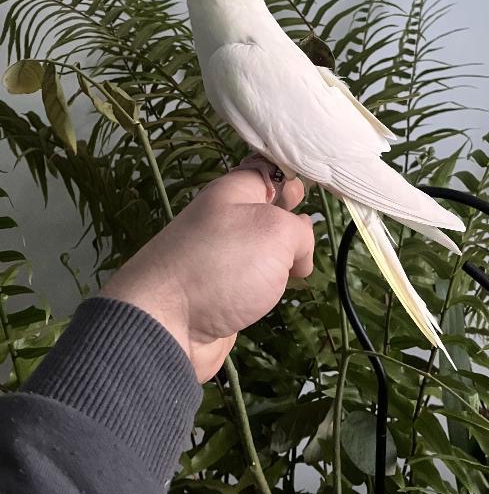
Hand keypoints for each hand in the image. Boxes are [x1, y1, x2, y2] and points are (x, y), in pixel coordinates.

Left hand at [99, 165, 314, 381]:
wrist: (167, 324)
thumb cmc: (223, 265)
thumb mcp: (276, 232)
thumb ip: (300, 232)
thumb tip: (298, 254)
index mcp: (233, 191)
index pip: (268, 169)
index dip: (294, 175)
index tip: (316, 190)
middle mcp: (226, 218)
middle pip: (269, 208)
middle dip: (292, 217)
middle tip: (307, 229)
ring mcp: (223, 256)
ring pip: (264, 246)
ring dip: (284, 256)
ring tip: (299, 265)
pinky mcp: (223, 291)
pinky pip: (254, 277)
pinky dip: (270, 283)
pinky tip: (281, 289)